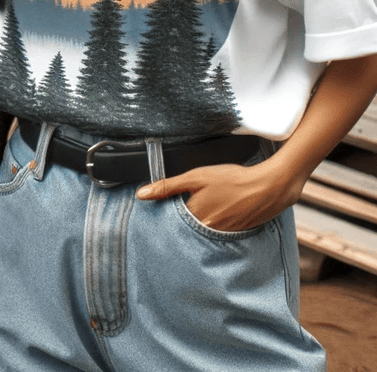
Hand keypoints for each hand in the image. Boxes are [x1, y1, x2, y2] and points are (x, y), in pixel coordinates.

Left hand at [136, 160, 303, 232]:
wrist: (268, 187)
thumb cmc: (232, 179)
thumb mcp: (196, 177)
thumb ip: (167, 186)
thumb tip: (141, 194)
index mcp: (196, 217)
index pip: (173, 220)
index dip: (168, 211)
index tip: (163, 206)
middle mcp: (208, 231)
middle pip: (188, 227)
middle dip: (184, 219)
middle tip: (192, 203)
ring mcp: (224, 234)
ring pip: (204, 230)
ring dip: (201, 221)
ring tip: (209, 205)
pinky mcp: (237, 233)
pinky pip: (220, 232)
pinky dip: (217, 222)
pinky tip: (223, 209)